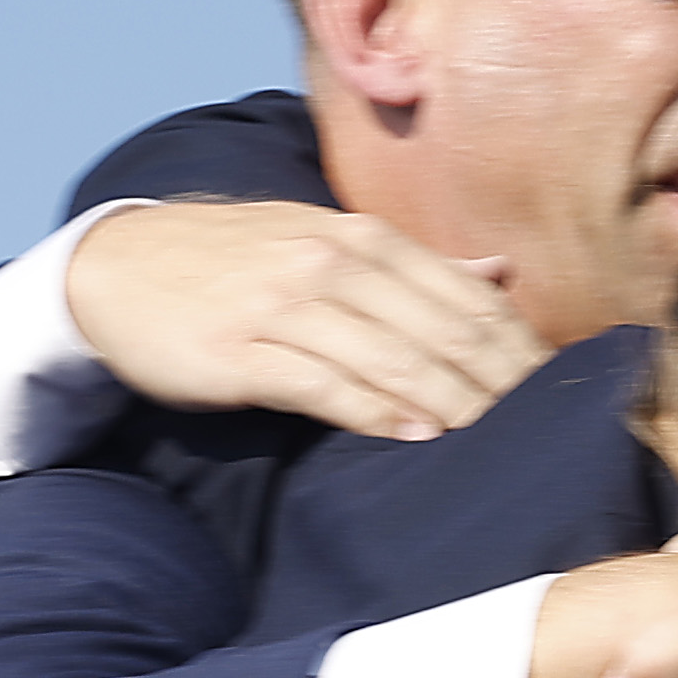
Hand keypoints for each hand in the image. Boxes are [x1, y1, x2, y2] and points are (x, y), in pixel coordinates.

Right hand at [66, 200, 546, 439]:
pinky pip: (325, 385)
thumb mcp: (327, 240)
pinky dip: (377, 412)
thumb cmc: (238, 259)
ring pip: (394, 358)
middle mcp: (332, 262)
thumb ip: (415, 263)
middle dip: (501, 382)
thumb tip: (499, 271)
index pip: (467, 299)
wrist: (119, 265)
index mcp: (364, 237)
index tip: (559, 391)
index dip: (519, 348)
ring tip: (497, 439)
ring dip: (452, 403)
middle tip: (547, 427)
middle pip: (443, 331)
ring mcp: (285, 304)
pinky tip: (417, 435)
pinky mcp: (241, 350)